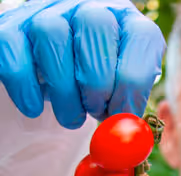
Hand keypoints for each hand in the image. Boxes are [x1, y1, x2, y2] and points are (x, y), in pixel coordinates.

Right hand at [0, 0, 164, 128]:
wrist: (60, 75)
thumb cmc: (100, 87)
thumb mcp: (123, 93)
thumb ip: (129, 107)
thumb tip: (129, 132)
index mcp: (127, 22)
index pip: (141, 36)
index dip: (133, 83)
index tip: (123, 114)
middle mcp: (90, 6)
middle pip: (95, 26)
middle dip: (97, 82)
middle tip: (95, 110)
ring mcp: (48, 12)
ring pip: (52, 36)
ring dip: (64, 90)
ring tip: (71, 115)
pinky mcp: (13, 29)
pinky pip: (14, 54)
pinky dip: (26, 89)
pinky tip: (36, 107)